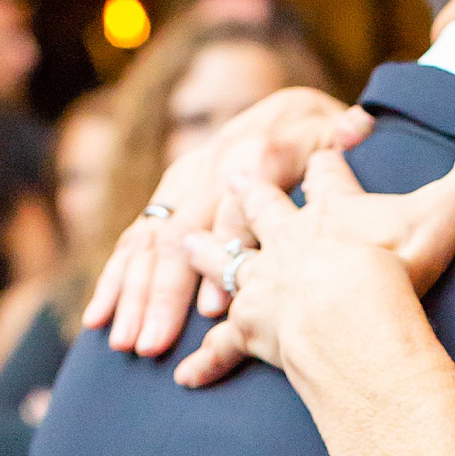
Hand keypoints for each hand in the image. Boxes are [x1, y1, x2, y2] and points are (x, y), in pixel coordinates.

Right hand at [86, 89, 371, 359]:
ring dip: (132, 297)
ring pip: (147, 243)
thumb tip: (357, 125)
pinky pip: (133, 243)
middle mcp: (207, 167)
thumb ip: (341, 138)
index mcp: (250, 153)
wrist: (289, 111)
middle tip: (152, 344)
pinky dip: (113, 283)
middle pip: (177, 235)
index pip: (230, 210)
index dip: (222, 258)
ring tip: (125, 344)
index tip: (219, 310)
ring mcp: (181, 185)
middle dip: (162, 294)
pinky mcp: (166, 202)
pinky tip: (97, 321)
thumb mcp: (334, 131)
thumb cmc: (319, 138)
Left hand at [176, 139, 454, 389]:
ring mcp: (265, 282)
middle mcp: (288, 238)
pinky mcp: (253, 329)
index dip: (329, 160)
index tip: (326, 148)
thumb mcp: (443, 214)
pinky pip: (224, 345)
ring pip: (227, 261)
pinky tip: (186, 375)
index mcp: (333, 209)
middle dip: (249, 190)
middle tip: (233, 169)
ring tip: (186, 243)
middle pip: (261, 206)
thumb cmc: (393, 265)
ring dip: (208, 254)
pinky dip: (208, 360)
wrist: (346, 314)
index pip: (328, 173)